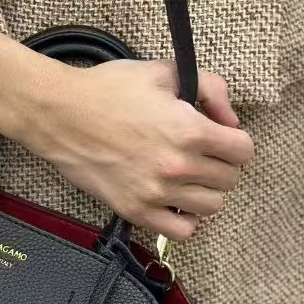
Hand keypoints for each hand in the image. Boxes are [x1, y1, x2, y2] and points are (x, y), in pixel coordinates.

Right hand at [0, 21, 252, 243]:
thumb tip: (230, 118)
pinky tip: (174, 200)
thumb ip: (209, 87)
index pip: (243, 151)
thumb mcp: (163, 72)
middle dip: (222, 164)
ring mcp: (156, 193)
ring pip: (211, 207)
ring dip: (206, 190)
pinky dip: (185, 218)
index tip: (221, 136)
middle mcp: (177, 166)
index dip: (235, 141)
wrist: (60, 114)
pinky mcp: (135, 211)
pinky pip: (182, 231)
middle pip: (229, 180)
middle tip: (203, 153)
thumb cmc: (109, 89)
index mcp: (189, 130)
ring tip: (190, 176)